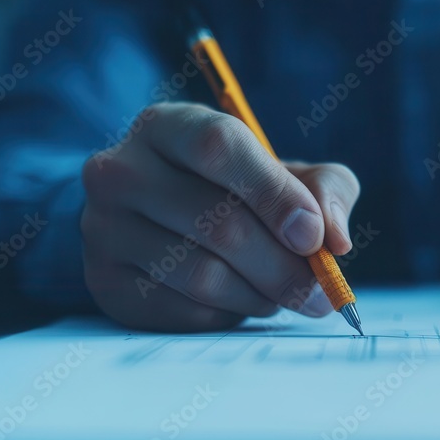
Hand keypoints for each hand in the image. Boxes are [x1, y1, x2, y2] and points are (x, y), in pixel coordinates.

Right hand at [80, 102, 359, 331]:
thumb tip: (334, 239)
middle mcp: (121, 171)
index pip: (218, 147)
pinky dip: (228, 313)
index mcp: (167, 126)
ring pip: (203, 275)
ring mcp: (104, 229)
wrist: (157, 224)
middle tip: (321, 290)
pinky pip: (184, 311)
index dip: (274, 194)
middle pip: (217, 222)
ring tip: (285, 294)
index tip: (313, 237)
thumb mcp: (285, 172)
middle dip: (284, 265)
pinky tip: (240, 300)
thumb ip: (324, 188)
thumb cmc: (235, 191)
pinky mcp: (105, 283)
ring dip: (261, 294)